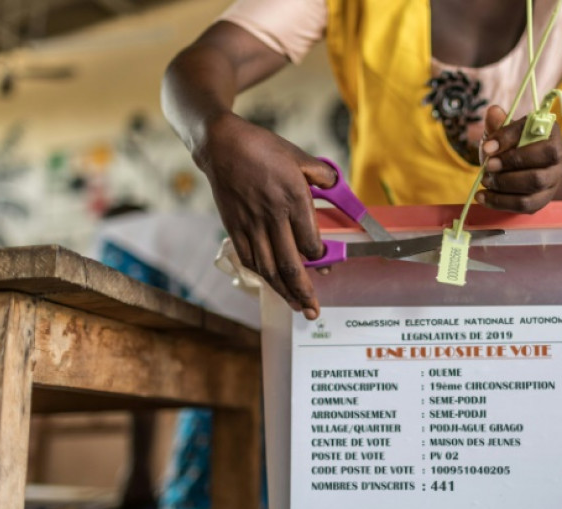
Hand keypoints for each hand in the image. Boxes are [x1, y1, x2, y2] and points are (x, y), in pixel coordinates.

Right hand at [194, 112, 334, 319]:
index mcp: (293, 198)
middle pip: (291, 265)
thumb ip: (323, 176)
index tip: (326, 265)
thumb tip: (338, 188)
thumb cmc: (264, 148)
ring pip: (269, 268)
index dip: (321, 260)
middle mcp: (273, 216)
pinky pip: (249, 259)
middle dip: (304, 291)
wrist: (223, 145)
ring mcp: (251, 224)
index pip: (311, 243)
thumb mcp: (300, 156)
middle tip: (314, 310)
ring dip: (283, 291)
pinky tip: (273, 286)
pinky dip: (262, 276)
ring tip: (296, 306)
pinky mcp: (234, 227)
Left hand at [475, 105, 561, 213]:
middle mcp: (558, 156)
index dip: (509, 138)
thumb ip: (498, 124)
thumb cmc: (512, 148)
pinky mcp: (542, 200)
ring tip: (484, 181)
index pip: (535, 131)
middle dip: (511, 163)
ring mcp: (553, 180)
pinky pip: (525, 204)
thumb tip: (493, 112)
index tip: (487, 146)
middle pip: (544, 158)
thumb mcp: (503, 134)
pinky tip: (482, 197)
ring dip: (504, 183)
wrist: (523, 172)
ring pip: (534, 183)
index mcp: (550, 132)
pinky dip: (500, 202)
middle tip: (487, 166)